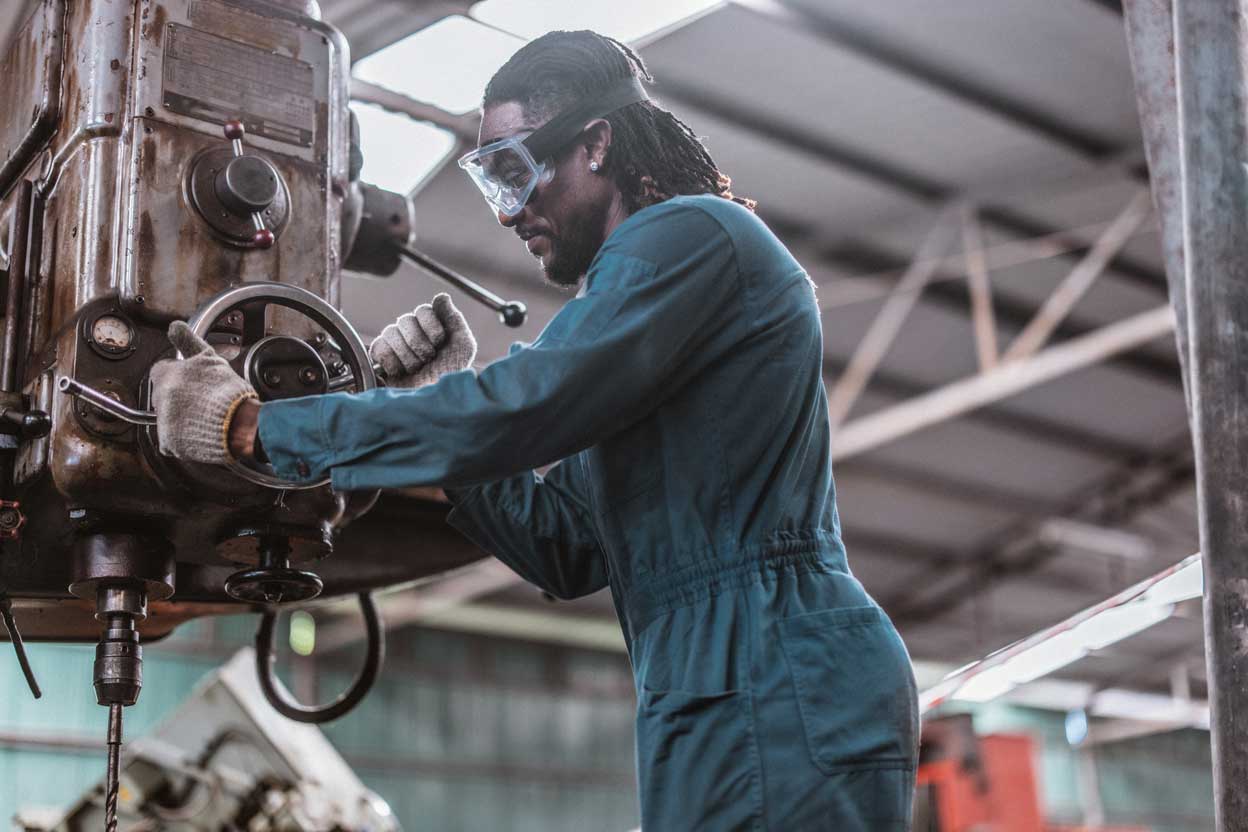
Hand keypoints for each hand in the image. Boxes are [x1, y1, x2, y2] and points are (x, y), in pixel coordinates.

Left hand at [150, 322, 257, 464]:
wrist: (237, 425)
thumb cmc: (227, 393)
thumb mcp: (209, 358)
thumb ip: (188, 341)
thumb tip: (174, 326)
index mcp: (167, 375)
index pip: (160, 372)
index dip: (176, 375)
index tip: (188, 381)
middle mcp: (161, 398)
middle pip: (162, 395)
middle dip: (178, 397)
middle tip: (199, 400)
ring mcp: (163, 421)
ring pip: (167, 417)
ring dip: (180, 417)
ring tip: (203, 417)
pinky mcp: (168, 442)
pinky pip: (169, 440)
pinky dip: (182, 438)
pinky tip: (198, 432)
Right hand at [369, 294, 476, 388]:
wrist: (435, 401)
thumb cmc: (451, 375)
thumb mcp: (463, 346)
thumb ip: (454, 319)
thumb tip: (441, 297)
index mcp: (431, 326)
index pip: (423, 310)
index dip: (431, 327)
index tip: (439, 344)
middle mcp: (412, 332)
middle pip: (405, 320)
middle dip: (420, 344)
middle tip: (428, 360)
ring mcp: (395, 344)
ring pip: (391, 331)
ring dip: (408, 355)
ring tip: (416, 368)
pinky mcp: (380, 359)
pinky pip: (378, 346)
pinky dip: (391, 361)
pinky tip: (401, 372)